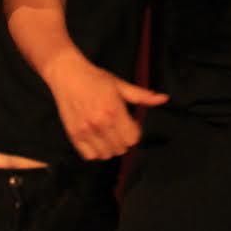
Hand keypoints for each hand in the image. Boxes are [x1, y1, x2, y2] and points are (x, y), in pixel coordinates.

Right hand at [43, 52, 167, 159]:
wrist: (67, 74)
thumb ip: (141, 96)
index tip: (129, 123)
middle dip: (123, 140)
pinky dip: (95, 151)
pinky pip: (89, 156)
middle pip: (121, 148)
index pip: (132, 138)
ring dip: (110, 147)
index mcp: (114, 110)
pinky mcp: (73, 135)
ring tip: (107, 134)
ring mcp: (86, 130)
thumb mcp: (120, 84)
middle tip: (118, 127)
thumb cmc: (95, 78)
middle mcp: (100, 123)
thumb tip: (163, 98)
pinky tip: (96, 139)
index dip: (134, 132)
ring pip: (106, 155)